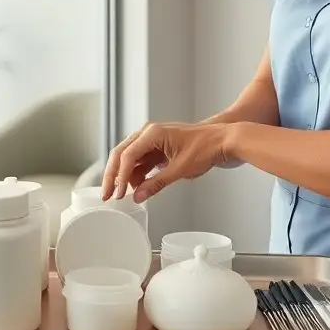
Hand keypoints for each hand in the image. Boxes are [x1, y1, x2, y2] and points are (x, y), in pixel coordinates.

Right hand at [101, 122, 233, 202]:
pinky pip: (141, 162)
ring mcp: (152, 141)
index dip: (120, 177)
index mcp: (152, 133)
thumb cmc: (206, 147)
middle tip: (107, 195)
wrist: (223, 141)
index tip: (117, 193)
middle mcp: (149, 134)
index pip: (127, 155)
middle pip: (121, 154)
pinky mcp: (158, 148)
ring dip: (125, 176)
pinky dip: (137, 175)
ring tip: (121, 195)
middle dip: (113, 175)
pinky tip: (136, 188)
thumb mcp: (180, 169)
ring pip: (129, 159)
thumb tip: (138, 196)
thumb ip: (157, 184)